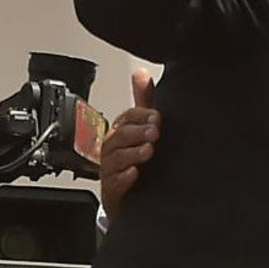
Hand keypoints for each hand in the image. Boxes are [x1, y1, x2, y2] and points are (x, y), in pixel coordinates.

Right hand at [100, 69, 160, 217]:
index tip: (158, 117)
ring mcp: (110, 169)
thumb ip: (144, 101)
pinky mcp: (112, 190)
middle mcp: (112, 149)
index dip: (141, 116)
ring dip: (132, 153)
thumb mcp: (142, 127)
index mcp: (120, 132)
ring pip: (115, 158)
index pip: (127, 117)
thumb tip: (141, 72)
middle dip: (137, 133)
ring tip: (148, 152)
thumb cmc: (136, 157)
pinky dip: (124, 178)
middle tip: (155, 133)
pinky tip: (135, 174)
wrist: (132, 195)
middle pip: (119, 136)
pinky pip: (114, 183)